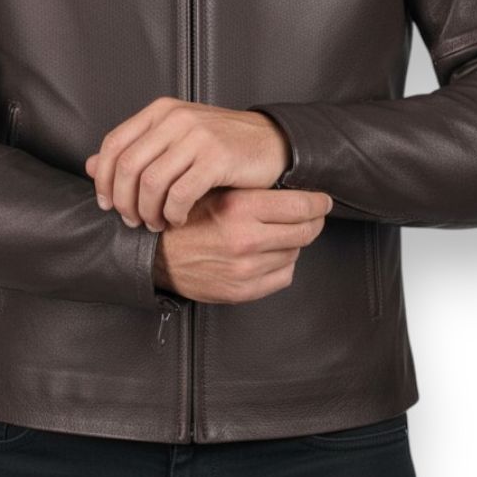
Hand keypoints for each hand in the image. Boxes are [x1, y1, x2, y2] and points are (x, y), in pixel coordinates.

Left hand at [82, 98, 291, 230]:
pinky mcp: (217, 157)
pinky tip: (178, 219)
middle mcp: (176, 118)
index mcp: (161, 111)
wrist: (273, 144)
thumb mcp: (174, 142)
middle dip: (124, 201)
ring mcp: (197, 136)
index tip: (106, 204)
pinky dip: (173, 213)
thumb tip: (89, 166)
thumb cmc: (222, 147)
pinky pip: (180, 194)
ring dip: (148, 212)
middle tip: (133, 221)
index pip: (114, 144)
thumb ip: (135, 151)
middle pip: (127, 166)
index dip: (103, 179)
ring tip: (155, 224)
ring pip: (150, 182)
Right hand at [151, 185, 333, 304]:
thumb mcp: (215, 190)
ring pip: (294, 252)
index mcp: (238, 208)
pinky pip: (283, 276)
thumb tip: (292, 184)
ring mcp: (244, 269)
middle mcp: (244, 240)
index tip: (323, 200)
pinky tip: (267, 254)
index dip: (318, 203)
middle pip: (304, 231)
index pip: (300, 207)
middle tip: (313, 215)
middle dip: (313, 221)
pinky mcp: (241, 291)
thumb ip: (250, 189)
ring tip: (277, 232)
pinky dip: (281, 264)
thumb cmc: (184, 217)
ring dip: (292, 242)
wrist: (153, 253)